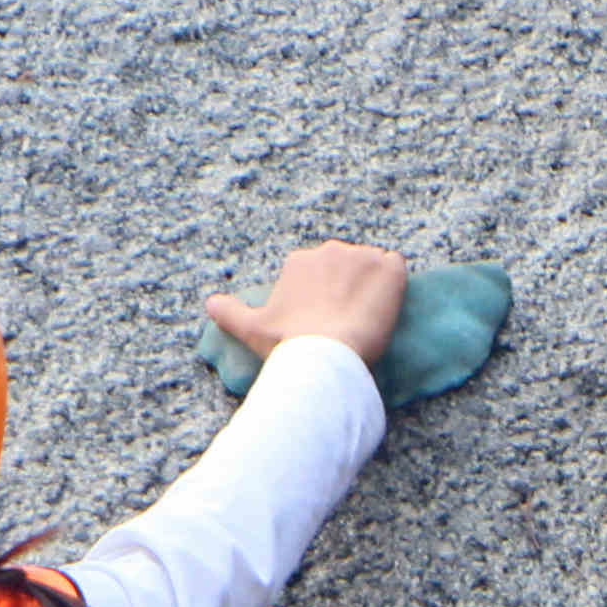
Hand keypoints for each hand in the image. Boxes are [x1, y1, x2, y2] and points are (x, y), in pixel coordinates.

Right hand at [202, 240, 410, 370]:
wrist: (326, 355)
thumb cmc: (288, 344)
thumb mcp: (251, 329)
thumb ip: (229, 312)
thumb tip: (208, 303)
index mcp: (300, 262)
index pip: (318, 271)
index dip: (324, 295)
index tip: (325, 319)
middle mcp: (330, 251)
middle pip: (346, 266)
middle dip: (348, 288)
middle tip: (348, 322)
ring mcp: (362, 258)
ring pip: (372, 266)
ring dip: (372, 286)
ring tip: (369, 318)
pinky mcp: (390, 271)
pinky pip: (397, 267)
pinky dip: (396, 284)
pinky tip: (389, 308)